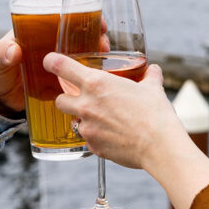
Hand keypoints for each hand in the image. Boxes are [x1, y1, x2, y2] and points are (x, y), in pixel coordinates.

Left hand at [43, 52, 185, 168]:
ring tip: (102, 120)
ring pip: (73, 121)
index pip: (62, 67)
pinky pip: (87, 139)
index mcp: (97, 83)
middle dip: (67, 99)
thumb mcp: (153, 88)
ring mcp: (87, 127)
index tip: (49, 61)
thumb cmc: (155, 114)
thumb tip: (152, 70)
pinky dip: (96, 137)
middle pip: (60, 99)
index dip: (52, 62)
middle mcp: (86, 105)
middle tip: (82, 99)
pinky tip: (113, 136)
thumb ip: (149, 76)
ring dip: (83, 119)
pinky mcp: (92, 146)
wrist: (159, 145)